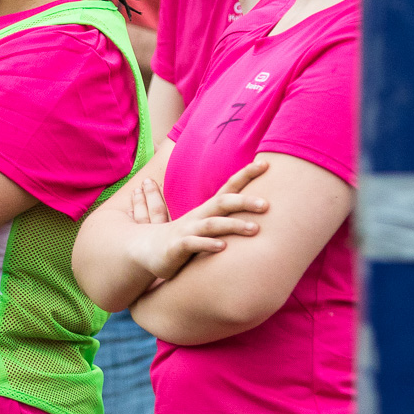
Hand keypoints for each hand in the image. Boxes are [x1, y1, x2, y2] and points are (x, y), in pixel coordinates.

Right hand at [125, 162, 270, 281]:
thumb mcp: (205, 225)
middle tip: (267, 204)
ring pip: (212, 224)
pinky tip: (223, 248)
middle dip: (245, 201)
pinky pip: (194, 244)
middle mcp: (198, 216)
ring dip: (233, 225)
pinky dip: (208, 245)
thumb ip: (225, 216)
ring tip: (255, 229)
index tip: (265, 164)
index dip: (245, 175)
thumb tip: (254, 207)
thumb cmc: (182, 238)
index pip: (229, 188)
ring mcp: (187, 230)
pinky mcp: (177, 247)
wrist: (146, 249)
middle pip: (223, 203)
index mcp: (207, 209)